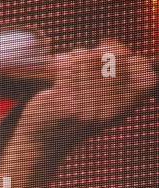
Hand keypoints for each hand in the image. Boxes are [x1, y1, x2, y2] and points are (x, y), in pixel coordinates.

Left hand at [3, 39, 156, 186]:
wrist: (41, 144)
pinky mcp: (64, 105)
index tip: (113, 51)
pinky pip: (68, 66)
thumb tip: (111, 43)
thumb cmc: (73, 116)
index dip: (131, 59)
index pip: (147, 79)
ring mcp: (87, 110)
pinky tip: (59, 63)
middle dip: (99, 51)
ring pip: (88, 60)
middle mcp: (109, 112)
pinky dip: (63, 60)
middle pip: (114, 60)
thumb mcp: (101, 103)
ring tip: (72, 59)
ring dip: (78, 55)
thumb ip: (112, 80)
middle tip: (87, 53)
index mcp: (123, 111)